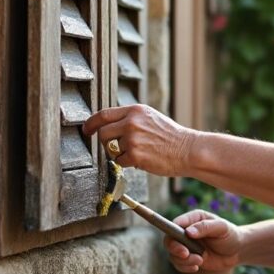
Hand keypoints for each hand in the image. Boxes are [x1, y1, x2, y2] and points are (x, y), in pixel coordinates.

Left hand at [82, 104, 197, 176]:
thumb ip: (130, 118)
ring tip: (140, 152)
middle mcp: (131, 122)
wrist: (187, 150)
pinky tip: (143, 159)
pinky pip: (120, 162)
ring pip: (112, 149)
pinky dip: (128, 164)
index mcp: (135, 110)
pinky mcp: (134, 155)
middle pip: (103, 133)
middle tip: (113, 148)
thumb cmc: (171, 136)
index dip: (91, 123)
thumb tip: (109, 125)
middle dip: (105, 143)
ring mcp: (132, 138)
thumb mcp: (150, 118)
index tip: (86, 130)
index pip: (104, 114)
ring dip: (121, 154)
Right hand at [164, 210, 241, 272]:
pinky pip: (179, 264)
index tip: (182, 239)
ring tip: (200, 260)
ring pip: (173, 254)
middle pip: (169, 240)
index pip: (177, 223)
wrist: (238, 251)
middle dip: (175, 248)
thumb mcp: (221, 227)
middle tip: (186, 254)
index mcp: (194, 219)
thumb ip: (205, 227)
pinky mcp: (189, 258)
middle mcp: (187, 232)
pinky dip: (185, 267)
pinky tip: (197, 267)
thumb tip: (189, 232)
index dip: (174, 231)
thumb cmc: (231, 234)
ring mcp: (187, 246)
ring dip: (184, 260)